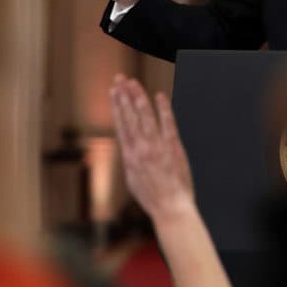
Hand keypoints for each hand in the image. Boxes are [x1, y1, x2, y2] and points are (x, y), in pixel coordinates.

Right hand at [110, 74, 195, 220]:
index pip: (122, 124)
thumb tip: (129, 149)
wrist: (170, 208)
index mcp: (130, 156)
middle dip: (124, 95)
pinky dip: (163, 109)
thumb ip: (132, 161)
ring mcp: (156, 147)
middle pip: (130, 116)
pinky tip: (159, 96)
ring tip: (133, 82)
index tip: (113, 91)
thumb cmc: (153, 197)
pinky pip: (168, 124)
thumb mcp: (133, 179)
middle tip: (120, 78)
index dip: (117, 106)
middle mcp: (141, 148)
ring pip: (145, 117)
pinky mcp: (173, 148)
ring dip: (138, 98)